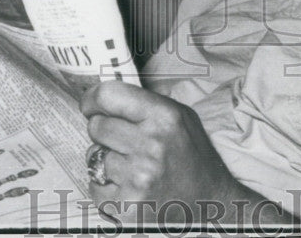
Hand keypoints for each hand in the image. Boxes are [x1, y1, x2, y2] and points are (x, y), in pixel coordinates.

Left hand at [80, 81, 246, 223]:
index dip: (92, 98)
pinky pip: (94, 184)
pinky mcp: (126, 206)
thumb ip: (146, 103)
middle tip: (121, 139)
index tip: (90, 104)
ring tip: (131, 164)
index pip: (108, 96)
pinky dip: (105, 184)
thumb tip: (104, 95)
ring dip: (106, 158)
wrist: (210, 203)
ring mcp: (137, 178)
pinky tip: (127, 184)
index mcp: (165, 117)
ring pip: (94, 155)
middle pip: (96, 126)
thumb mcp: (181, 117)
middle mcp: (151, 146)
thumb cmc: (193, 157)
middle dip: (103, 130)